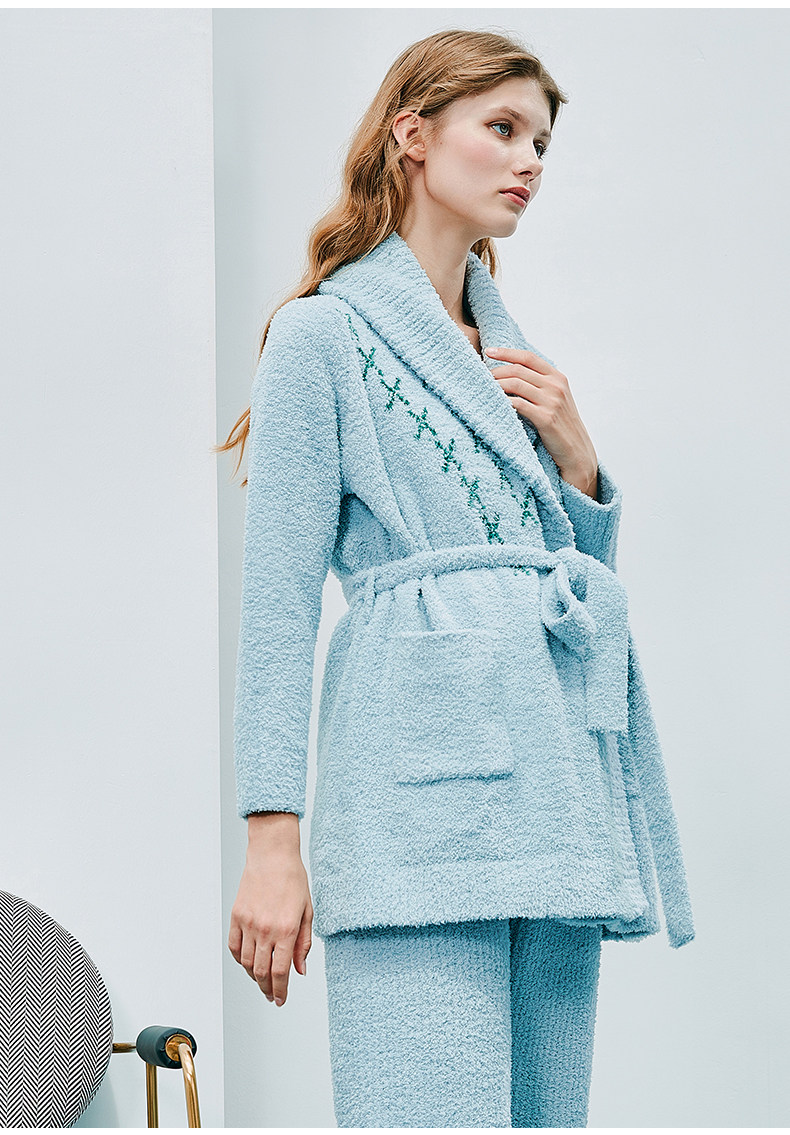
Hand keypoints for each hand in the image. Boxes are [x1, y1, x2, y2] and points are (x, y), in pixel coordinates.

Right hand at [228, 839, 312, 1006]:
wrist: (272, 855)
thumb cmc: (293, 879)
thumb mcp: (307, 911)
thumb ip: (304, 943)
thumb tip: (300, 969)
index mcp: (287, 929)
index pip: (280, 972)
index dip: (281, 992)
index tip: (281, 999)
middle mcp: (266, 930)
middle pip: (262, 973)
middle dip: (267, 990)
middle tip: (272, 996)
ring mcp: (248, 924)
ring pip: (247, 963)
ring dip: (254, 977)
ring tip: (262, 980)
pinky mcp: (236, 917)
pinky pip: (235, 947)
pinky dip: (241, 960)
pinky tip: (249, 962)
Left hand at [486, 347, 598, 495]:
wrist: (576, 451)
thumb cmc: (561, 426)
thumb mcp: (556, 399)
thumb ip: (540, 384)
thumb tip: (511, 374)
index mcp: (558, 377)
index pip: (528, 357)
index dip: (506, 352)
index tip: (488, 351)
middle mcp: (556, 386)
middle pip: (518, 370)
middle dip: (495, 372)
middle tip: (480, 377)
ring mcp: (552, 402)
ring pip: (515, 384)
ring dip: (495, 386)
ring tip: (483, 389)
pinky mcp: (546, 418)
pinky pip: (518, 404)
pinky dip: (503, 402)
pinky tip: (493, 404)